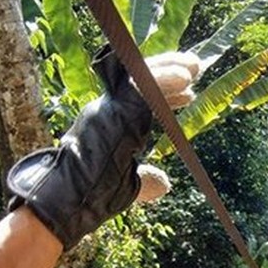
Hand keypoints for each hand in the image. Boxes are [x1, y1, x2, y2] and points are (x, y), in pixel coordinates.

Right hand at [5, 47, 197, 248]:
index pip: (141, 101)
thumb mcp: (129, 187)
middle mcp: (107, 111)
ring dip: (169, 69)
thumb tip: (165, 184)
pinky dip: (164, 79)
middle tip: (195, 68)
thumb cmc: (93, 197)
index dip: (167, 96)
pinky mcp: (113, 110)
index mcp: (110, 125)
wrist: (72, 200)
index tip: (189, 95)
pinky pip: (142, 87)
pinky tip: (183, 77)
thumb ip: (146, 181)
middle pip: (140, 82)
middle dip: (170, 73)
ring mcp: (109, 109)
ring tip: (193, 67)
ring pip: (141, 78)